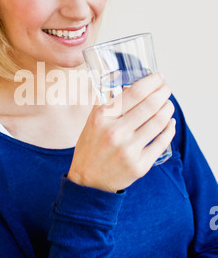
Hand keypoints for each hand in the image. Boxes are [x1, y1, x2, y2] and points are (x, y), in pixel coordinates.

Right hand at [67, 73, 175, 192]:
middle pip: (150, 105)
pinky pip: (161, 143)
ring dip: (168, 109)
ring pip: (158, 122)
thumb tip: (126, 80)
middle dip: (164, 93)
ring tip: (169, 104)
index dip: (152, 82)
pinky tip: (170, 123)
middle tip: (167, 89)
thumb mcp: (92, 120)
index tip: (159, 77)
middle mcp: (115, 133)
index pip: (134, 93)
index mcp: (102, 117)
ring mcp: (128, 150)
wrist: (87, 180)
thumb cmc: (91, 146)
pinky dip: (169, 129)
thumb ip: (107, 101)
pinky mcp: (139, 165)